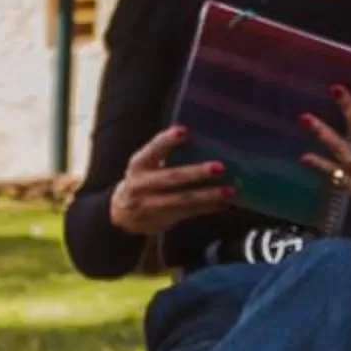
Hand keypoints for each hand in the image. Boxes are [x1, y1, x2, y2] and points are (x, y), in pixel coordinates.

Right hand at [108, 123, 237, 238]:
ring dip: (208, 195)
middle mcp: (141, 184)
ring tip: (229, 190)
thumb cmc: (142, 180)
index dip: (167, 140)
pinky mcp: (161, 219)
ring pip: (182, 200)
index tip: (184, 130)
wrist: (120, 214)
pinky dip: (207, 208)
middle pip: (171, 177)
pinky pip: (188, 213)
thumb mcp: (144, 165)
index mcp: (139, 164)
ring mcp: (150, 204)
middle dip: (196, 172)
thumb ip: (163, 154)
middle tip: (219, 167)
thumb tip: (200, 139)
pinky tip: (223, 203)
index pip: (153, 149)